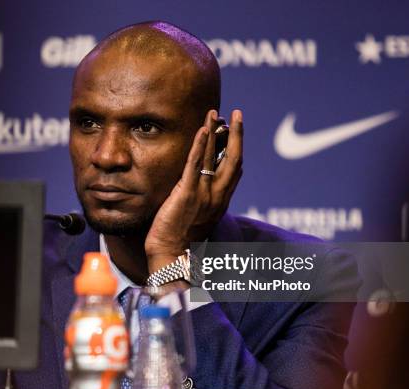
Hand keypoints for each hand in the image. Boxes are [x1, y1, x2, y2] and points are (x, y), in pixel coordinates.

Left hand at [145, 109, 243, 273]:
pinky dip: (200, 146)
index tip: (235, 131)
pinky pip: (196, 165)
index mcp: (221, 202)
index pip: (235, 170)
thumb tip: (203, 190)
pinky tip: (202, 130)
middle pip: (234, 159)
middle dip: (236, 134)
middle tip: (237, 114)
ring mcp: (204, 194)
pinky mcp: (187, 194)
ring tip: (215, 113)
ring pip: (215, 157)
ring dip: (216, 132)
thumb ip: (204, 202)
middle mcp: (218, 196)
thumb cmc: (181, 241)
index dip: (237, 149)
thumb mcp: (198, 218)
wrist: (171, 255)